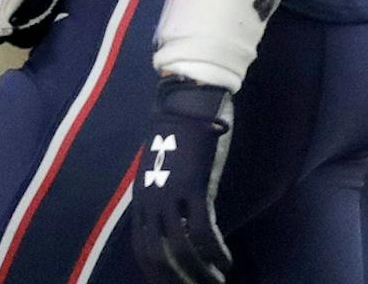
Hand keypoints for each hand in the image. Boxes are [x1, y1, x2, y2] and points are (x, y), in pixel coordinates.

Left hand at [132, 76, 234, 283]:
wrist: (187, 101)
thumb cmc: (178, 135)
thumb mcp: (161, 171)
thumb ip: (164, 199)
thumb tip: (175, 227)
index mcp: (141, 197)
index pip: (142, 248)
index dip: (157, 274)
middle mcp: (150, 199)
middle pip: (156, 254)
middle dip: (177, 280)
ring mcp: (169, 192)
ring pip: (180, 248)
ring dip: (200, 272)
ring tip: (217, 282)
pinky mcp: (193, 185)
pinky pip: (203, 230)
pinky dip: (215, 252)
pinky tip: (227, 261)